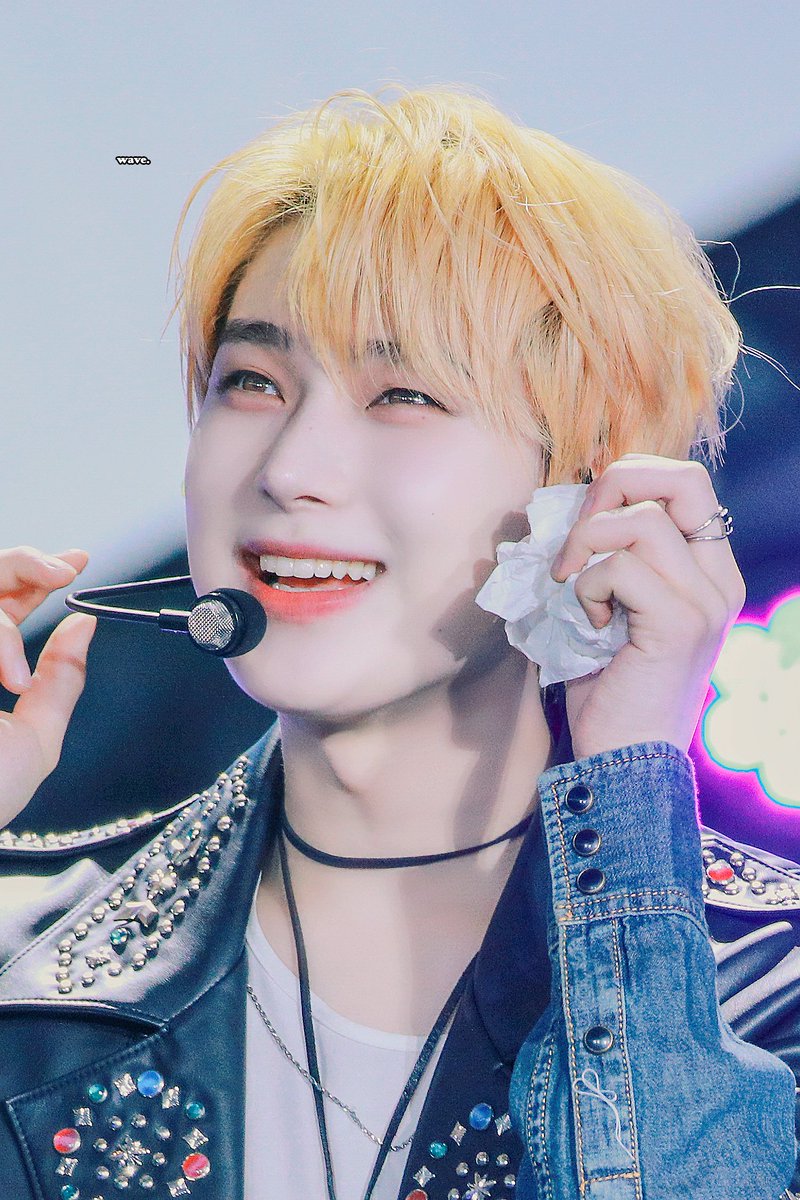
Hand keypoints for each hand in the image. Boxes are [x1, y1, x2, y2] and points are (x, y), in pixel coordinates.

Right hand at [0, 546, 95, 827]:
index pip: (6, 602)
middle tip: (63, 574)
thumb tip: (85, 626)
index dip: (39, 573)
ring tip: (13, 677)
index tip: (79, 562)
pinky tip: (3, 677)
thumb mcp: (35, 740)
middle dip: (28, 564)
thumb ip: (62, 682)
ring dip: (4, 626)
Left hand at [549, 454, 745, 759]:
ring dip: (585, 545)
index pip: (688, 484)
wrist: (625, 762)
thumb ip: (610, 556)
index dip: (630, 480)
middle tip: (577, 537)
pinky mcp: (679, 624)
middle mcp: (719, 581)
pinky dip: (586, 587)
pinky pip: (620, 566)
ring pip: (642, 519)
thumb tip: (568, 507)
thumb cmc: (609, 687)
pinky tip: (588, 624)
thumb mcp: (612, 608)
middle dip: (614, 487)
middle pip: (684, 479)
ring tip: (572, 588)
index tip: (587, 519)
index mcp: (709, 572)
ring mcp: (705, 602)